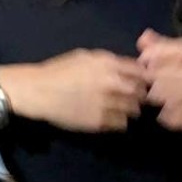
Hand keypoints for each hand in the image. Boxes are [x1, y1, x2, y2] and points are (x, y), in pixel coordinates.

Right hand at [1, 49, 146, 132]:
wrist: (39, 91)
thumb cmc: (59, 70)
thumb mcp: (85, 57)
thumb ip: (109, 62)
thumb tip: (129, 67)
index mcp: (108, 64)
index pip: (141, 72)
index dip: (142, 77)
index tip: (137, 81)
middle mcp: (112, 83)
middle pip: (141, 92)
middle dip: (138, 94)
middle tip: (129, 96)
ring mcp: (107, 104)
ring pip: (134, 110)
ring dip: (129, 108)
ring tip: (118, 107)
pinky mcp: (99, 122)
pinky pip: (121, 124)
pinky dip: (118, 121)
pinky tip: (108, 116)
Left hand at [136, 29, 181, 131]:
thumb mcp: (178, 54)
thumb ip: (159, 46)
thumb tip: (144, 38)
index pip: (181, 49)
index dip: (160, 53)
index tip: (143, 59)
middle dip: (161, 76)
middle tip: (143, 81)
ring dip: (167, 96)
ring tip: (150, 96)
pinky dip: (177, 117)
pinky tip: (162, 115)